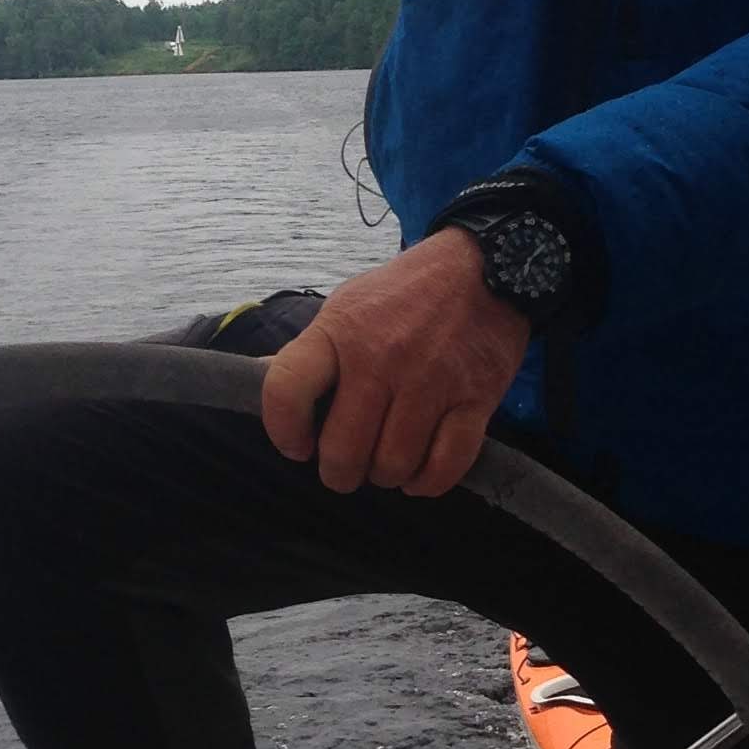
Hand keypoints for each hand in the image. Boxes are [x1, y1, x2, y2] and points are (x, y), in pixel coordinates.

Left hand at [258, 231, 530, 496]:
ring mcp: (431, 381)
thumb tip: (261, 383)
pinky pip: (445, 465)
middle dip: (339, 472)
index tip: (297, 445)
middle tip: (347, 467)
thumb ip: (313, 350)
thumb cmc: (407, 292)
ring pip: (393, 465)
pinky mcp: (476, 399)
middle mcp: (381, 359)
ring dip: (385, 475)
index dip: (283, 431)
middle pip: (343, 450)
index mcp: (340, 331)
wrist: (486, 266)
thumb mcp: (348, 304)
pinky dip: (428, 482)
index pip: (286, 391)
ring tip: (386, 463)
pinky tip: (419, 474)